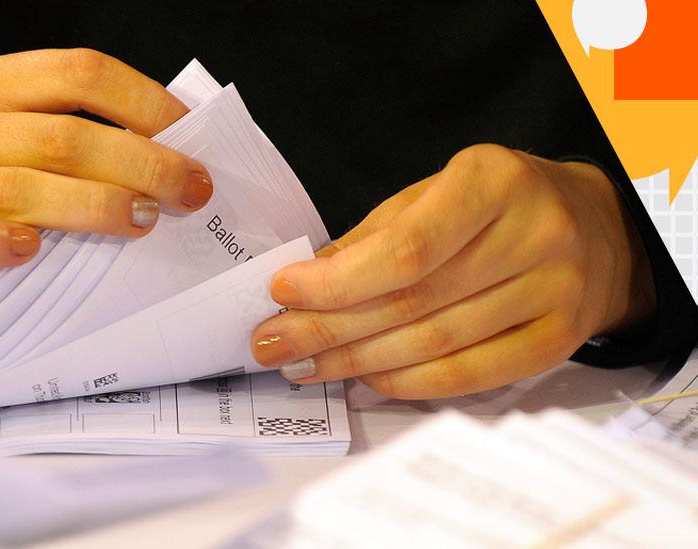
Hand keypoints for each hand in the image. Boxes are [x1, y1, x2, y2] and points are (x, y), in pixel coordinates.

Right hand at [0, 49, 212, 331]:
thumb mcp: (14, 139)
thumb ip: (76, 134)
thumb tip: (177, 148)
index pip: (79, 72)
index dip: (146, 102)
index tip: (190, 137)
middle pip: (64, 137)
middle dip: (143, 164)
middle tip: (191, 192)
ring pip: (22, 189)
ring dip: (96, 207)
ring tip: (143, 223)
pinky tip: (36, 251)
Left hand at [251, 144, 654, 398]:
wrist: (596, 229)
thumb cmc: (498, 206)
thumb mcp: (435, 193)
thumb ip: (376, 236)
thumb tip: (306, 286)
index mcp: (494, 181)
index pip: (406, 248)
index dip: (338, 282)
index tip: (282, 294)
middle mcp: (534, 234)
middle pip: (413, 301)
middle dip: (330, 329)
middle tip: (273, 344)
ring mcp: (555, 292)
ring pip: (436, 344)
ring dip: (357, 361)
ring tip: (305, 366)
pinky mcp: (558, 341)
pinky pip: (470, 375)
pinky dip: (408, 382)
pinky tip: (363, 379)